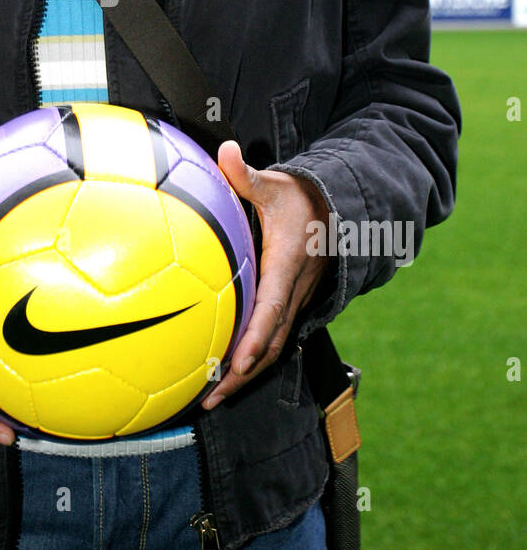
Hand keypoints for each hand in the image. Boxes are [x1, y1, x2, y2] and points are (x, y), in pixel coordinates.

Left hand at [201, 141, 330, 408]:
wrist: (338, 210)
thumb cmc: (302, 197)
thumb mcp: (276, 183)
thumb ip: (247, 174)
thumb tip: (225, 151)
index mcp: (287, 266)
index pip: (272, 307)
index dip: (256, 337)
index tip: (238, 362)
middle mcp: (293, 292)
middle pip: (270, 342)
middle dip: (242, 374)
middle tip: (211, 398)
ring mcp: (294, 303)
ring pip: (272, 347)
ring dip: (244, 375)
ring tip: (212, 398)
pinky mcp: (290, 306)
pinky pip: (271, 339)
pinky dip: (251, 360)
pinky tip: (225, 375)